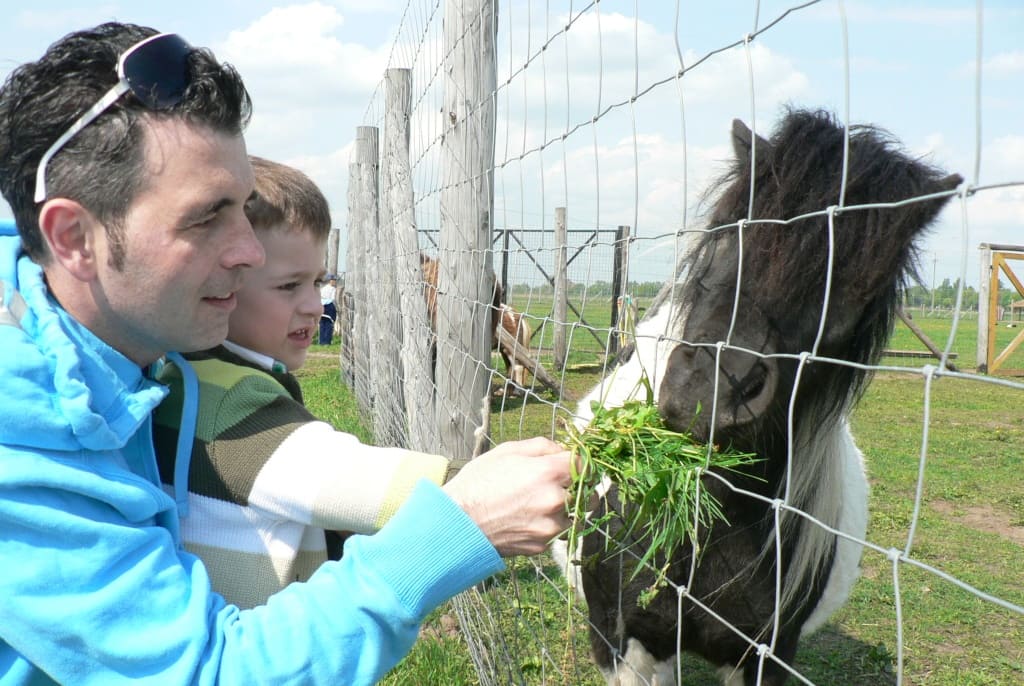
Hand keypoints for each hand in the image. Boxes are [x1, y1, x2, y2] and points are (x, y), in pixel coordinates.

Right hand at [442, 437, 572, 556]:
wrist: (457, 522)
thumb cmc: (478, 481)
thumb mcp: (507, 451)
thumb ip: (542, 446)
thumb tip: (562, 451)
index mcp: (548, 473)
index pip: (585, 465)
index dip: (580, 463)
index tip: (572, 464)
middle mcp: (554, 501)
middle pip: (586, 493)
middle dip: (576, 487)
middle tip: (559, 484)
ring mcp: (549, 526)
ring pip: (573, 515)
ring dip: (563, 509)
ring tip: (537, 503)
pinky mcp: (542, 545)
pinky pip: (555, 532)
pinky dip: (547, 525)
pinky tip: (525, 518)